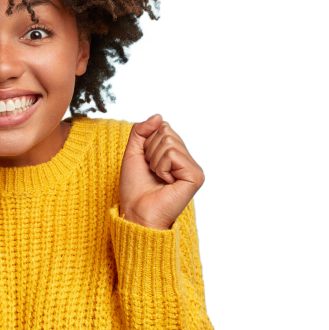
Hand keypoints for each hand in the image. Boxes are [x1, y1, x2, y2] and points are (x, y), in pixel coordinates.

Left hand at [119, 113, 203, 229]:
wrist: (136, 213)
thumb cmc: (135, 189)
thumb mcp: (133, 153)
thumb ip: (141, 131)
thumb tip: (159, 116)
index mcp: (176, 155)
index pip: (163, 128)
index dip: (147, 143)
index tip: (147, 164)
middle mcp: (187, 160)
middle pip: (166, 131)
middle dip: (150, 151)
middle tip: (152, 172)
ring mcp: (193, 168)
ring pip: (168, 142)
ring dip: (155, 161)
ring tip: (158, 178)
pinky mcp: (195, 176)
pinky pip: (172, 154)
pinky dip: (161, 167)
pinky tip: (165, 182)